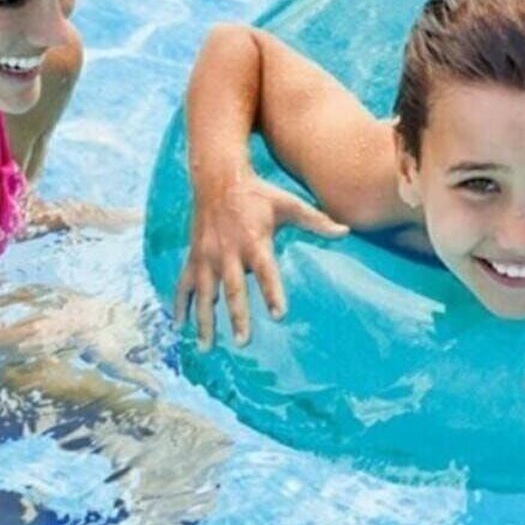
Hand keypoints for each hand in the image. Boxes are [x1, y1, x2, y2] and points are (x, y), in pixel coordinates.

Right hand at [173, 173, 348, 346]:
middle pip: (233, 288)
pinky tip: (179, 327)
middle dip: (237, 316)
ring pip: (205, 293)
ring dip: (205, 321)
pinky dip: (180, 306)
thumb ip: (316, 220)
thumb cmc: (257, 193)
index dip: (272, 292)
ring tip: (206, 346)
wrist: (217, 178)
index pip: (266, 270)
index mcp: (254, 240)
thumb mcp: (288, 203)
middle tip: (242, 341)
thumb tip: (346, 231)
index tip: (278, 315)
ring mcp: (207, 256)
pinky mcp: (194, 257)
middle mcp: (228, 251)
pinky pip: (184, 285)